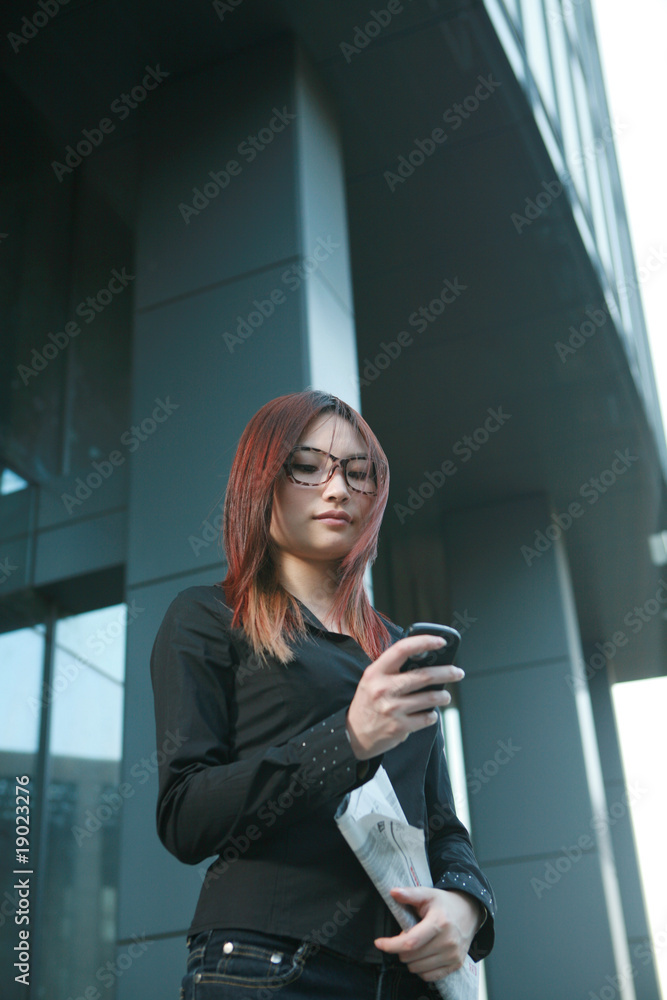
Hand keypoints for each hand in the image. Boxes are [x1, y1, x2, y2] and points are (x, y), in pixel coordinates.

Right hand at [345, 635, 463, 759]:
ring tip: (445, 696)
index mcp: (376, 672)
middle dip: (446, 672)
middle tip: (458, 672)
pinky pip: (427, 718)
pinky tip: (429, 713)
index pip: (402, 649)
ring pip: (430, 698)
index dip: (424, 642)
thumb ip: (393, 669)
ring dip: (443, 696)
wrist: (353, 735)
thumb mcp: (372, 680)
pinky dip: (432, 715)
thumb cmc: (368, 702)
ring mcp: (392, 709)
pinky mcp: (399, 727)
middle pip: (423, 675)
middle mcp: (383, 689)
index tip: (441, 641)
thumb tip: (426, 659)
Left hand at [374, 886, 481, 980]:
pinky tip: (422, 955)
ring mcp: (453, 955)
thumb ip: (410, 893)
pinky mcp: (456, 965)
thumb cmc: (444, 903)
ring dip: (410, 959)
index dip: (392, 945)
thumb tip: (393, 892)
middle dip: (400, 949)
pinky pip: (429, 976)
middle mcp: (448, 941)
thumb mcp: (428, 894)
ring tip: (415, 945)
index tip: (379, 943)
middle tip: (405, 936)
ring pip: (418, 968)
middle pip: (412, 956)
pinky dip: (420, 969)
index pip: (411, 942)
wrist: (468, 912)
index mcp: (439, 922)